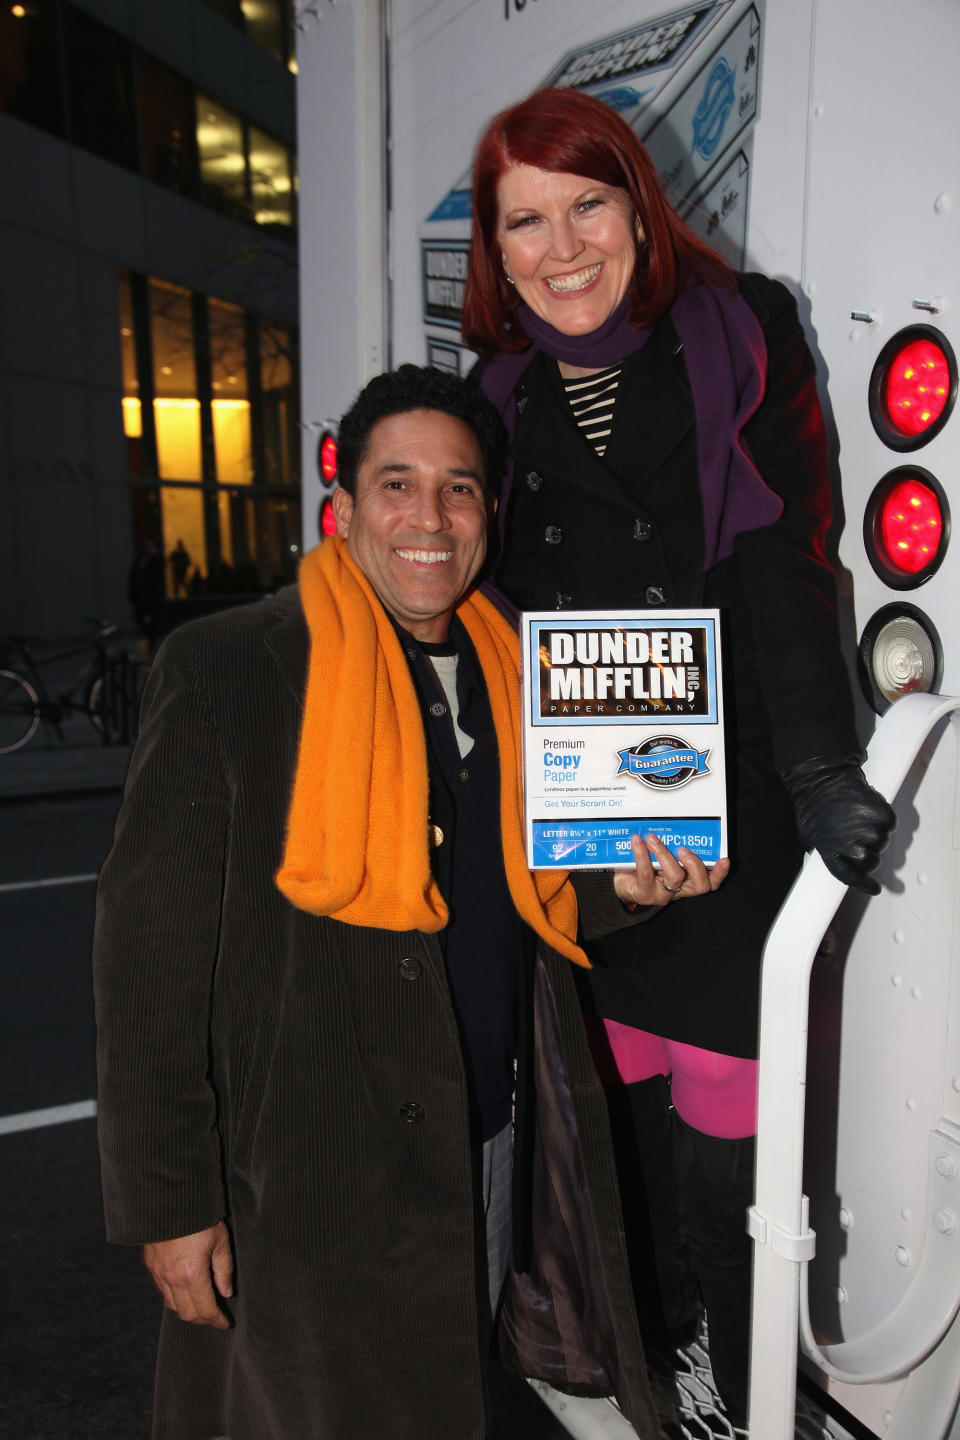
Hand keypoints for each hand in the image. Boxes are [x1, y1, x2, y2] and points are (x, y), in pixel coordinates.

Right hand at [143, 1222, 233, 1328]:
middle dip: (202, 1320)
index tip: (225, 1323)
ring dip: (187, 1310)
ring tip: (201, 1305)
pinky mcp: (151, 1265)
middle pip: (186, 1314)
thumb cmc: (200, 1218)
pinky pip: (162, 1290)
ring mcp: (158, 1273)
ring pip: (172, 1305)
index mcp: (192, 1275)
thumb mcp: (220, 1240)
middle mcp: (172, 1279)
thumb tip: (226, 1292)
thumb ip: (224, 1270)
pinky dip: (174, 1297)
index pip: (205, 1310)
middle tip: (215, 1317)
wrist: (169, 1199)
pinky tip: (184, 1289)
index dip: (217, 1320)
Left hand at [612, 833, 729, 909]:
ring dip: (665, 854)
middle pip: (700, 885)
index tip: (724, 859)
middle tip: (683, 848)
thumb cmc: (643, 864)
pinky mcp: (645, 894)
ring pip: (674, 877)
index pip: (710, 880)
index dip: (719, 872)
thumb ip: (671, 842)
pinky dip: (642, 855)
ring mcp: (663, 894)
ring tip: (653, 838)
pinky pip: (646, 874)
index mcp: (688, 879)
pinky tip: (637, 842)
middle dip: (695, 865)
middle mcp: (680, 889)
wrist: (617, 881)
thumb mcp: (660, 853)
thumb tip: (674, 816)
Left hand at [780, 753, 895, 895]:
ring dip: (874, 833)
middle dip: (868, 853)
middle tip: (857, 835)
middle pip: (871, 862)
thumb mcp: (810, 835)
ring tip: (857, 817)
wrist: (822, 778)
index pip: (851, 877)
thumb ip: (825, 853)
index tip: (874, 889)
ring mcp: (869, 831)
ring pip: (881, 843)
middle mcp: (852, 846)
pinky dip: (882, 819)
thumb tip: (838, 864)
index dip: (863, 884)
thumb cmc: (814, 805)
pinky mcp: (883, 817)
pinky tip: (867, 810)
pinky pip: (889, 825)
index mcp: (831, 853)